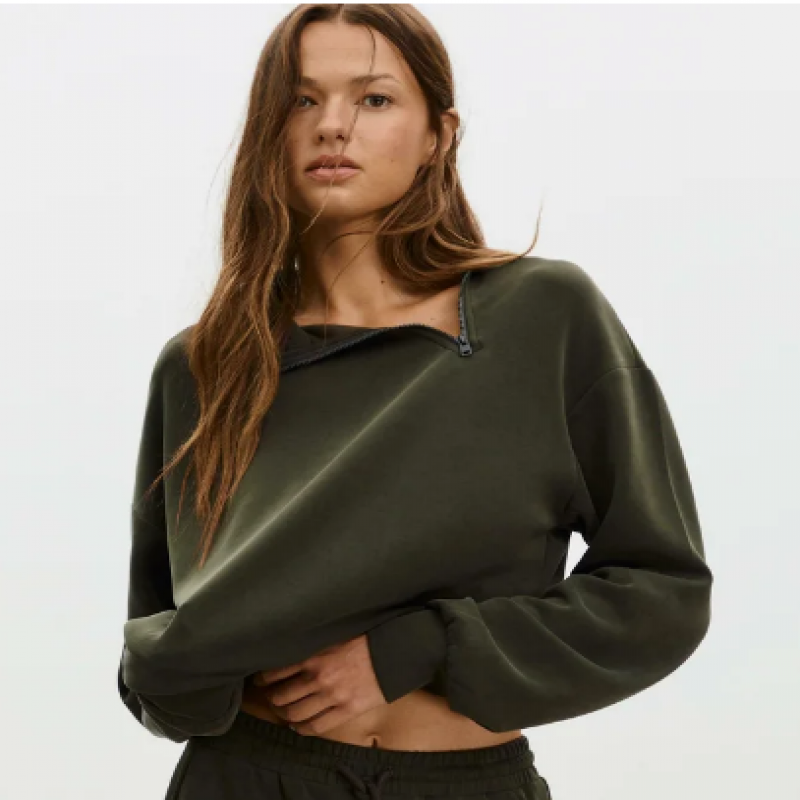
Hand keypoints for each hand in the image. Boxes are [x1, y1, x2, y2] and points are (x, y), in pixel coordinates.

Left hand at [250, 633, 387, 735]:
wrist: (394, 653)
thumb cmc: (366, 640)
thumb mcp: (336, 634)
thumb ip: (315, 643)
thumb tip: (294, 645)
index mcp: (315, 655)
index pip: (277, 670)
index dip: (264, 677)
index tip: (260, 679)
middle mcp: (319, 678)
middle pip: (282, 696)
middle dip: (272, 697)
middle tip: (270, 696)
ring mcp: (332, 697)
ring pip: (295, 713)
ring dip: (285, 714)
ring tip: (283, 711)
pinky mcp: (346, 711)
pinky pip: (316, 726)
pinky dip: (302, 729)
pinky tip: (297, 726)